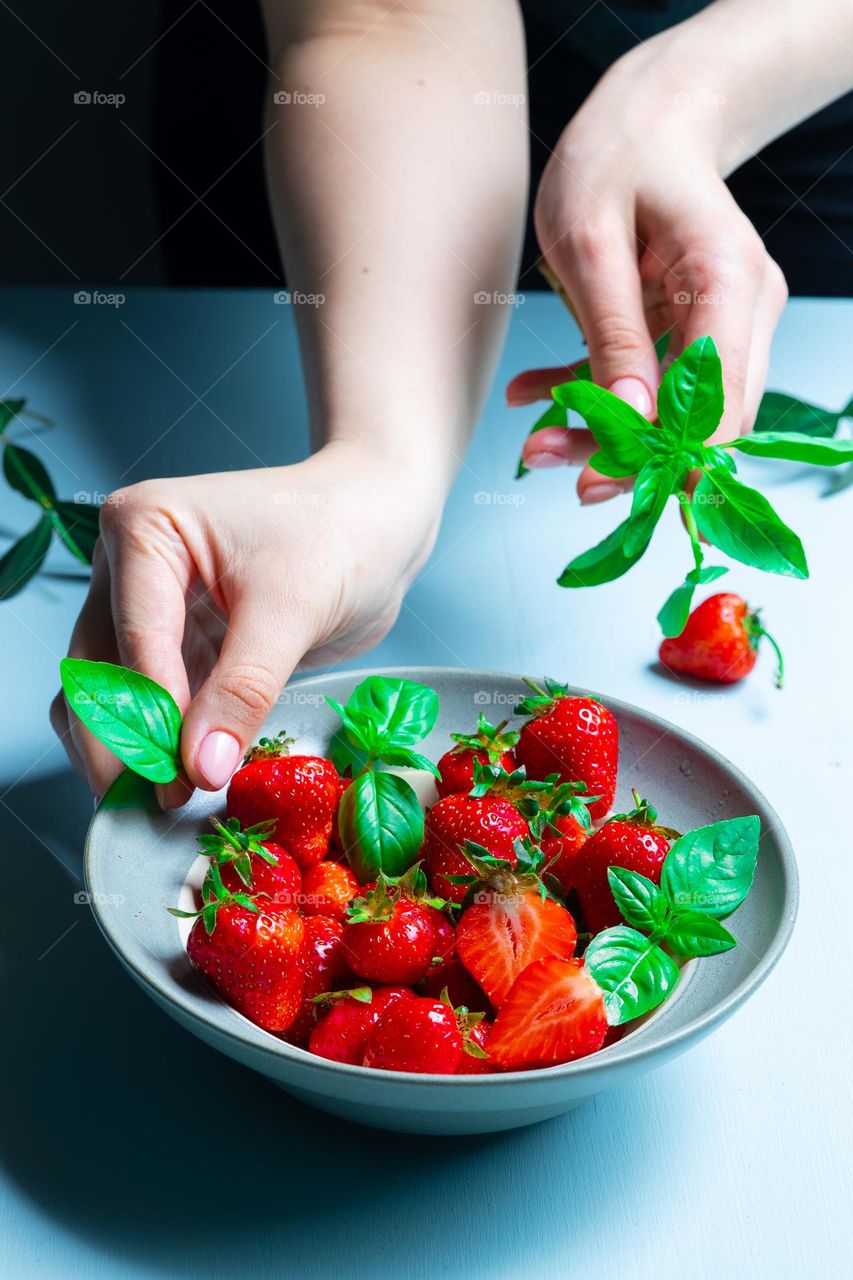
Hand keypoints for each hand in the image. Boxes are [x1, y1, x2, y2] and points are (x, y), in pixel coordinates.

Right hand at [51, 441, 440, 804]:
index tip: (180, 781)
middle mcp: (126, 567)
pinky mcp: (178, 645)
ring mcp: (146, 608)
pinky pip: (153, 705)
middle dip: (126, 744)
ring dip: (134, 752)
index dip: (152, 718)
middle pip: (97, 672)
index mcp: (141, 529)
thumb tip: (201, 769)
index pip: (131, 639)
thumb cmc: (341, 535)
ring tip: (171, 804)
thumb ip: (243, 689)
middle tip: (165, 805)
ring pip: (111, 697)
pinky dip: (164, 746)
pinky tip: (189, 784)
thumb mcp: (293, 610)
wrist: (379, 520)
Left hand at [507, 35, 786, 499]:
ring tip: (533, 442)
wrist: (648, 117)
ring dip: (604, 432)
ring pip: (675, 411)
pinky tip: (537, 395)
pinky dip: (597, 396)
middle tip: (542, 459)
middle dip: (623, 453)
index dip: (661, 457)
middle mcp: (743, 310)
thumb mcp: (590, 241)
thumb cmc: (616, 158)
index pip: (716, 404)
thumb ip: (611, 331)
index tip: (595, 483)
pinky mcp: (696, 330)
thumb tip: (629, 417)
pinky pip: (653, 384)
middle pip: (699, 419)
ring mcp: (725, 323)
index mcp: (728, 282)